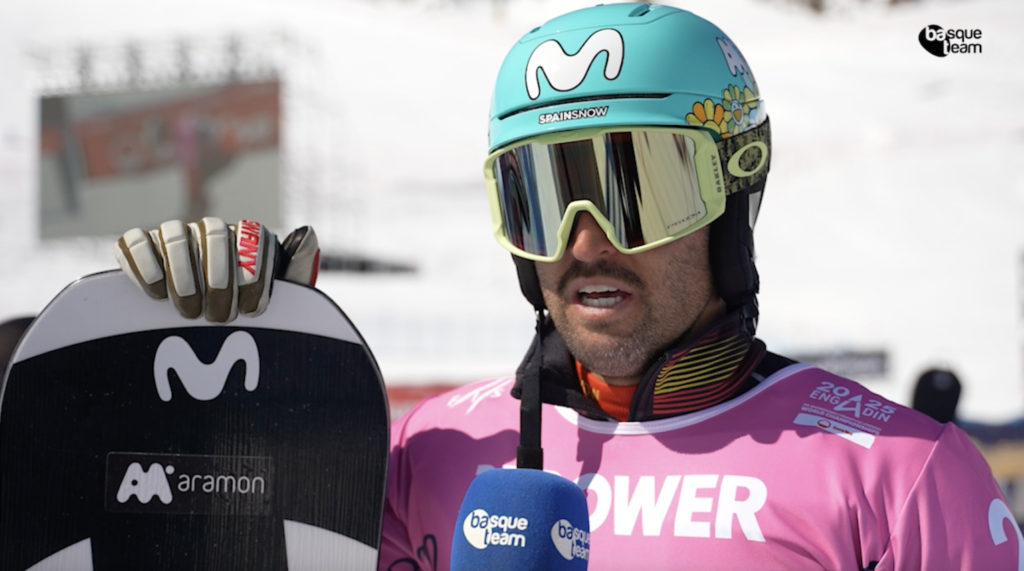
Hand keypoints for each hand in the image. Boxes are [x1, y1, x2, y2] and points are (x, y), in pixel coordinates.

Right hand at [114, 218, 319, 322]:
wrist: (204, 333)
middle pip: (215, 236)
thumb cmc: (245, 312)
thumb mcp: (278, 295)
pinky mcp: (140, 245)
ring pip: (175, 235)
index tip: (253, 311)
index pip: (254, 238)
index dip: (254, 274)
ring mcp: (174, 234)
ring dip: (183, 275)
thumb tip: (308, 233)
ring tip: (189, 312)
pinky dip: (143, 263)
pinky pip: (135, 241)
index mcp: (246, 238)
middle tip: (219, 317)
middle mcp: (211, 230)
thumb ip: (297, 267)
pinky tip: (155, 294)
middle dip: (218, 279)